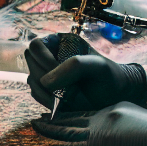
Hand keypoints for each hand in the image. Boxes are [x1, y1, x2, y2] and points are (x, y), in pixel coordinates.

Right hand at [25, 34, 146, 111]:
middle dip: (45, 76)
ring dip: (47, 91)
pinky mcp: (48, 92)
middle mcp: (50, 57)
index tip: (57, 70)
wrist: (116, 97)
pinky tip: (65, 102)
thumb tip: (46, 82)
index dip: (42, 58)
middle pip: (30, 63)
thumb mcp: (97, 66)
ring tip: (69, 96)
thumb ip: (74, 66)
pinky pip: (37, 95)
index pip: (36, 46)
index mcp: (60, 43)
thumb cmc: (110, 77)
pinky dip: (48, 101)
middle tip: (65, 86)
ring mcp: (48, 75)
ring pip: (32, 81)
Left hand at [34, 102, 146, 145]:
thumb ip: (134, 131)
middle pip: (74, 117)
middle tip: (41, 119)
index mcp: (117, 108)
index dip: (72, 114)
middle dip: (56, 119)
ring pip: (67, 130)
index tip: (60, 115)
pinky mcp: (99, 145)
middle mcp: (105, 114)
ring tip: (35, 126)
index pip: (88, 112)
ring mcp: (100, 129)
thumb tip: (131, 143)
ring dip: (49, 129)